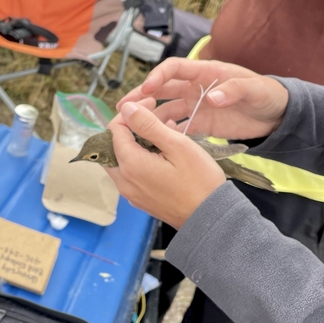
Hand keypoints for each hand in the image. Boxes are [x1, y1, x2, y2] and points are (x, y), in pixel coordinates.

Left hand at [106, 102, 225, 227]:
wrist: (211, 219)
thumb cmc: (199, 180)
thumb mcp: (177, 145)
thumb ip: (148, 125)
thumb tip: (126, 108)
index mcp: (130, 165)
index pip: (115, 129)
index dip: (131, 111)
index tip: (151, 103)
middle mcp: (124, 181)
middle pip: (113, 145)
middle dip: (131, 126)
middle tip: (155, 116)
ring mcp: (131, 193)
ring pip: (122, 159)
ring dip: (137, 141)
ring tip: (164, 132)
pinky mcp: (141, 199)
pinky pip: (132, 173)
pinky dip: (141, 157)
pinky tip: (164, 151)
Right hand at [117, 58, 288, 140]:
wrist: (276, 114)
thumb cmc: (266, 93)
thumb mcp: (254, 89)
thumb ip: (234, 90)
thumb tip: (213, 98)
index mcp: (205, 72)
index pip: (175, 68)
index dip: (159, 75)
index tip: (147, 88)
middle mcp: (195, 88)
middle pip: (163, 89)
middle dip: (143, 96)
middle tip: (123, 107)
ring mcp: (196, 106)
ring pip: (166, 109)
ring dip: (149, 116)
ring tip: (130, 127)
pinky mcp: (201, 124)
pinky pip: (178, 128)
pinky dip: (165, 133)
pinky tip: (153, 143)